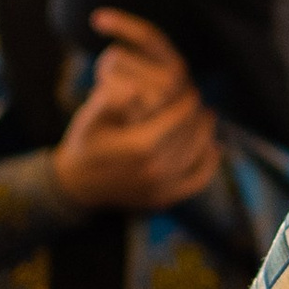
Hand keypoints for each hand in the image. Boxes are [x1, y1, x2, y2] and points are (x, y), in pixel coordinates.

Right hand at [50, 10, 221, 213]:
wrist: (76, 183)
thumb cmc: (84, 143)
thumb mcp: (89, 117)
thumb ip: (110, 100)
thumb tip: (135, 89)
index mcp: (141, 146)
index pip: (180, 116)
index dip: (188, 99)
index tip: (189, 89)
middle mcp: (156, 170)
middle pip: (192, 133)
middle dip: (197, 113)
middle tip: (196, 100)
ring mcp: (162, 188)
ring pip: (199, 153)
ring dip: (205, 132)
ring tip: (204, 117)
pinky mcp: (164, 200)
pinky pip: (198, 180)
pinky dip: (209, 162)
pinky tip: (212, 147)